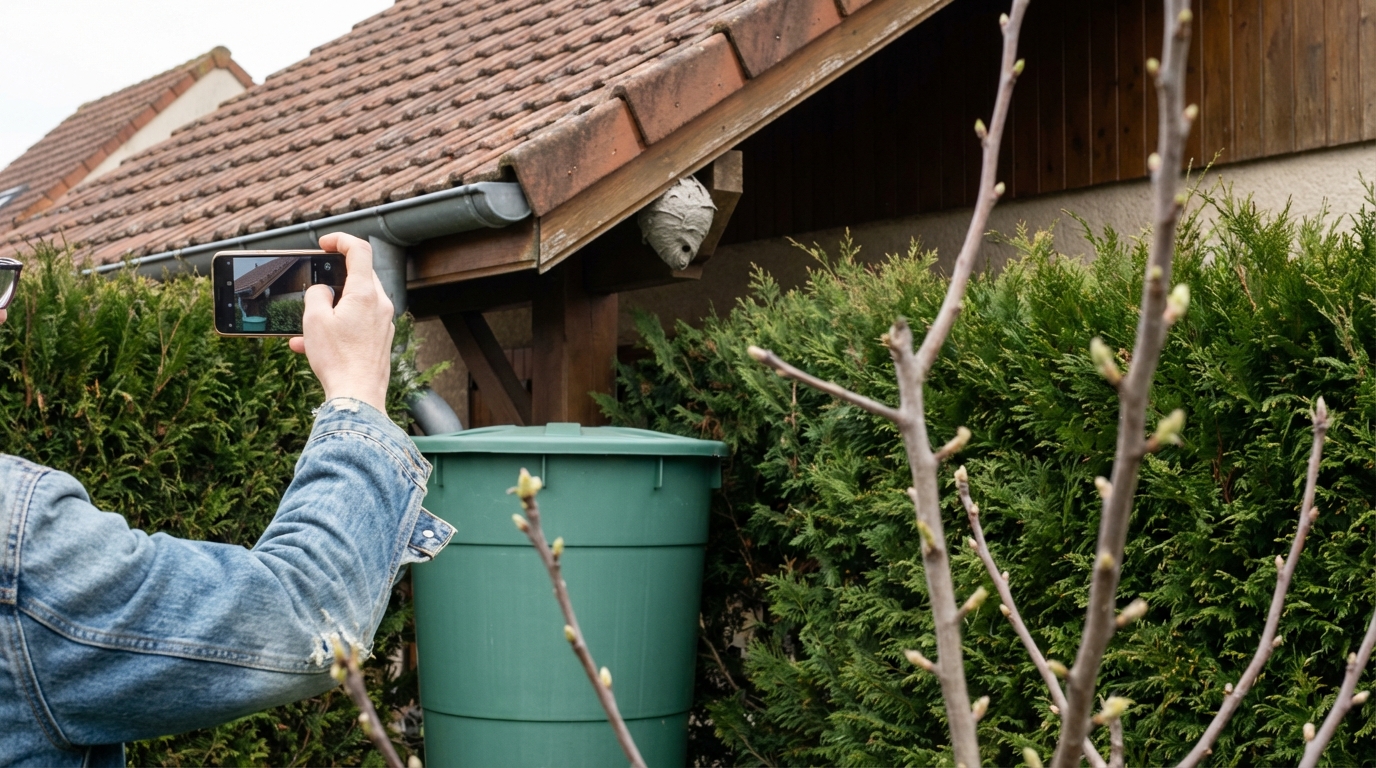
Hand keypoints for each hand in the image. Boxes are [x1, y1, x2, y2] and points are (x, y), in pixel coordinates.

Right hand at [289, 233, 393, 412]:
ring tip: (305, 324)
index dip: (341, 240)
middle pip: (359, 276)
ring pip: (355, 302)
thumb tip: (322, 291)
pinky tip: (309, 345)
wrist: (358, 396)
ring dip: (330, 307)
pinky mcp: (380, 340)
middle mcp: (380, 305)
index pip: (360, 250)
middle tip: (313, 282)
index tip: (324, 243)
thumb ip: (316, 294)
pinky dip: (336, 327)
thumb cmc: (337, 359)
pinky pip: (357, 324)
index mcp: (366, 294)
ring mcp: (383, 323)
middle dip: (333, 276)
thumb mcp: (314, 319)